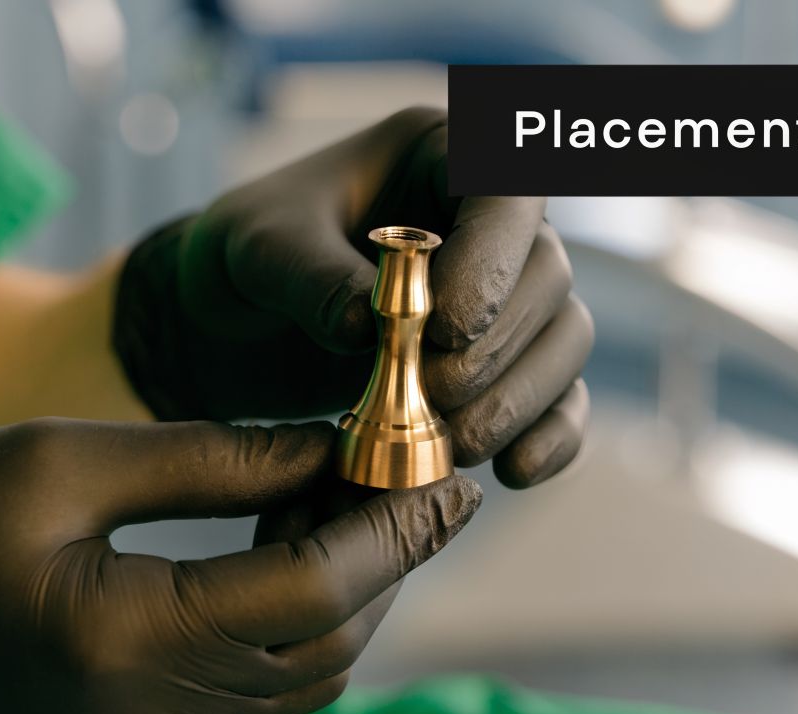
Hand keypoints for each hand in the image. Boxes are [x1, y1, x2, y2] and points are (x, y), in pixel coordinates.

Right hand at [0, 419, 479, 713]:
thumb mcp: (63, 461)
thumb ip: (210, 457)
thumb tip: (327, 445)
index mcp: (125, 644)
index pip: (311, 594)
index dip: (391, 532)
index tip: (450, 476)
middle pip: (328, 643)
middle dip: (386, 555)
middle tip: (411, 472)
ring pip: (311, 679)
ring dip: (350, 589)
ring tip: (348, 493)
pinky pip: (267, 697)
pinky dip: (303, 625)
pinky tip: (291, 547)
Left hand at [114, 106, 592, 488]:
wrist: (232, 322)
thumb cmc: (245, 255)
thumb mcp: (257, 249)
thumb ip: (311, 276)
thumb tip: (369, 326)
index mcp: (439, 156)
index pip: (508, 189)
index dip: (494, 260)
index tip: (444, 327)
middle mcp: (489, 221)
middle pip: (546, 276)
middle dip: (495, 348)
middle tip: (432, 396)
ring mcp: (506, 295)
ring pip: (565, 339)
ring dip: (520, 399)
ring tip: (454, 443)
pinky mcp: (506, 365)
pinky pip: (562, 398)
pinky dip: (551, 438)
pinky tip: (509, 472)